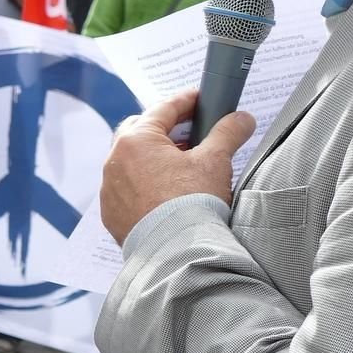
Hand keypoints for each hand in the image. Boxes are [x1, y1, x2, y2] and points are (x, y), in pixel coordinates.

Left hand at [100, 87, 255, 244]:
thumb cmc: (193, 203)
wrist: (176, 253)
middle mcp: (114, 161)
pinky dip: (142, 183)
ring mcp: (109, 189)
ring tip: (181, 164)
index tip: (200, 99)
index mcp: (136, 141)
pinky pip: (126, 189)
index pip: (163, 110)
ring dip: (152, 157)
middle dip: (164, 128)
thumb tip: (242, 118)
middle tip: (189, 131)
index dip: (186, 102)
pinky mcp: (111, 213)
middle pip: (139, 132)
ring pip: (130, 162)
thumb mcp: (215, 161)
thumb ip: (228, 133)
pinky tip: (164, 191)